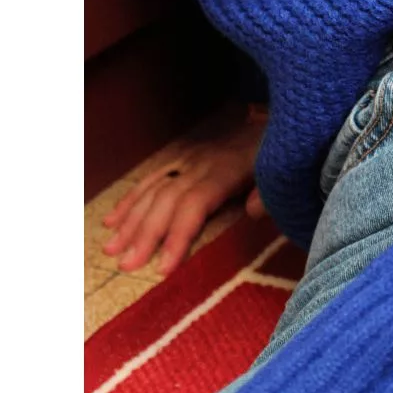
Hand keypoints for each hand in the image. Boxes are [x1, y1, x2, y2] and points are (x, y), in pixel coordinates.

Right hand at [102, 104, 268, 274]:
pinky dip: (130, 200)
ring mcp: (187, 160)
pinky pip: (150, 178)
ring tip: (111, 249)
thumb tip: (253, 212)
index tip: (163, 268)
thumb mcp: (281, 173)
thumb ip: (269, 194)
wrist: (270, 123)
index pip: (194, 205)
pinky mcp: (181, 158)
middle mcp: (199, 165)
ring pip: (153, 190)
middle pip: (166, 201)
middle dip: (145, 234)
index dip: (177, 235)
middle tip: (126, 265)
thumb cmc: (275, 157)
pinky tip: (112, 221)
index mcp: (224, 172)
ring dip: (130, 220)